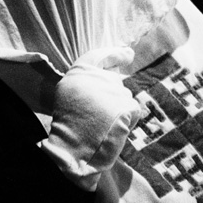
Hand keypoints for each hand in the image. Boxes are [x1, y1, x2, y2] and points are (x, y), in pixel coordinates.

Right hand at [40, 47, 141, 190]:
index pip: (101, 55)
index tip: (128, 53)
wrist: (75, 149)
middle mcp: (99, 77)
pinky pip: (133, 110)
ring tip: (101, 125)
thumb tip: (116, 72)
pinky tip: (114, 129)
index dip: (115, 53)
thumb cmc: (70, 125)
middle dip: (111, 97)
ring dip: (117, 110)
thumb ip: (89, 80)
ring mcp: (115, 90)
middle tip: (99, 115)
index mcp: (80, 71)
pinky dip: (126, 121)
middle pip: (114, 82)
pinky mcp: (128, 106)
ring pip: (123, 97)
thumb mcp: (69, 94)